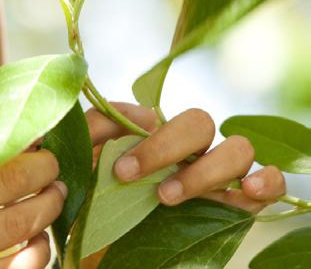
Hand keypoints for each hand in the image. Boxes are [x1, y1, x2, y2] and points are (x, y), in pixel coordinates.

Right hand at [0, 110, 65, 268]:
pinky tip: (39, 241)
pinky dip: (38, 253)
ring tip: (56, 196)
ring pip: (18, 224)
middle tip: (54, 164)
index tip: (41, 127)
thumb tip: (18, 126)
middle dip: (46, 168)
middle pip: (8, 178)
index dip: (20, 124)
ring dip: (50, 207)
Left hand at [86, 103, 285, 211]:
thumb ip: (100, 126)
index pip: (159, 114)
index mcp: (154, 135)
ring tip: (168, 197)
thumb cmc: (101, 200)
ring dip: (205, 170)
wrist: (108, 246)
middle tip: (131, 177)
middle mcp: (190, 150)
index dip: (143, 136)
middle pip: (199, 122)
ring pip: (236, 148)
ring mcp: (218, 174)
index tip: (121, 169)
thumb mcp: (89, 163)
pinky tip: (248, 191)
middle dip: (166, 147)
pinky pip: (272, 180)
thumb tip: (143, 113)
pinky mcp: (242, 202)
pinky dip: (266, 180)